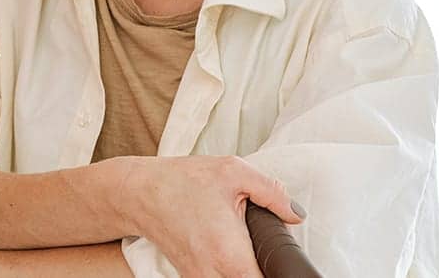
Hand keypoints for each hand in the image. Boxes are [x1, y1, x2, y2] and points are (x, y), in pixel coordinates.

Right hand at [123, 154, 303, 277]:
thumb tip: (297, 214)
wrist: (142, 192)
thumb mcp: (232, 171)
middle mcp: (214, 276)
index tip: (282, 255)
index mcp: (230, 254)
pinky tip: (230, 248)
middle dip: (263, 268)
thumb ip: (272, 192)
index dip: (280, 271)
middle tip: (265, 245)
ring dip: (246, 268)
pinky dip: (230, 268)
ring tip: (246, 244)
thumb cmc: (185, 180)